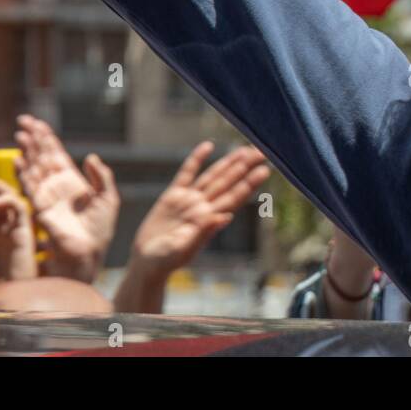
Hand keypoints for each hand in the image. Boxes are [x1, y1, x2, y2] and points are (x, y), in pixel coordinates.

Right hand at [15, 115, 118, 282]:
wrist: (90, 252)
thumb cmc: (100, 229)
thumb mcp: (108, 197)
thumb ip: (102, 176)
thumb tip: (91, 156)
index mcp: (72, 180)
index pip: (56, 154)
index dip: (47, 138)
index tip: (38, 123)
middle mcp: (56, 185)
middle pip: (41, 156)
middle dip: (33, 139)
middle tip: (23, 122)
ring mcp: (47, 195)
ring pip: (34, 167)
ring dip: (27, 151)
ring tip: (21, 135)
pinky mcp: (41, 208)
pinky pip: (29, 187)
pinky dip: (23, 173)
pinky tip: (19, 160)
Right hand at [115, 143, 268, 313]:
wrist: (147, 263)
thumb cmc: (165, 262)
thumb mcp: (182, 250)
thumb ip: (203, 233)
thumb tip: (226, 217)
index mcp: (208, 220)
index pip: (233, 198)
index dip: (248, 184)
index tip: (264, 170)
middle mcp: (202, 207)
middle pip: (227, 183)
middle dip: (244, 168)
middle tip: (262, 152)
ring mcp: (188, 200)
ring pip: (212, 176)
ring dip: (228, 163)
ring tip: (244, 150)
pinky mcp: (172, 196)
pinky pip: (187, 173)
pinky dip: (197, 159)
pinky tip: (208, 146)